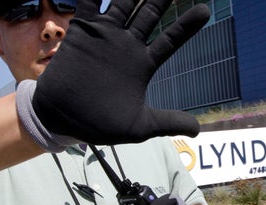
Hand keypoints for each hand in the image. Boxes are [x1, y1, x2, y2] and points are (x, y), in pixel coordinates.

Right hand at [31, 0, 210, 144]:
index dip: (186, 26)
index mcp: (143, 63)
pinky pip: (89, 2)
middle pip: (150, 13)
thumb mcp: (138, 127)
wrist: (60, 119)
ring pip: (124, 2)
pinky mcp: (82, 30)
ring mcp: (105, 35)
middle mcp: (126, 45)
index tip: (205, 11)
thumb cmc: (98, 124)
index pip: (170, 39)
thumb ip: (167, 122)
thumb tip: (198, 131)